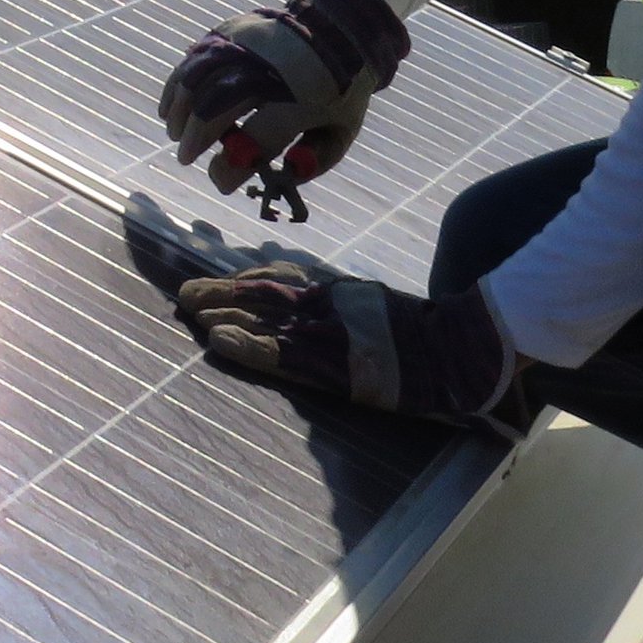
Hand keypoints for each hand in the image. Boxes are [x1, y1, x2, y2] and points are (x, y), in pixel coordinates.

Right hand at [157, 0, 410, 205]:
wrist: (339, 25)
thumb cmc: (339, 89)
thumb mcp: (341, 131)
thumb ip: (311, 161)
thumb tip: (272, 179)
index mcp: (303, 99)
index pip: (256, 139)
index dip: (233, 166)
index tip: (222, 181)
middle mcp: (270, 69)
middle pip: (217, 106)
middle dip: (196, 139)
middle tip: (187, 158)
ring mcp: (247, 44)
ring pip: (197, 79)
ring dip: (181, 112)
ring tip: (175, 134)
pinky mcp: (231, 30)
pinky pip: (194, 58)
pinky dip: (177, 84)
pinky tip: (169, 107)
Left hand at [175, 268, 520, 425]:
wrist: (457, 350)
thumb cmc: (422, 333)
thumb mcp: (375, 305)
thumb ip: (344, 302)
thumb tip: (320, 299)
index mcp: (336, 291)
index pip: (279, 277)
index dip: (243, 279)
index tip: (217, 283)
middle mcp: (325, 306)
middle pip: (261, 294)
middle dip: (220, 293)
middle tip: (185, 293)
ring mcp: (325, 334)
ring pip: (261, 318)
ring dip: (222, 314)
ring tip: (190, 310)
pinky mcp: (330, 365)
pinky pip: (278, 355)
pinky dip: (245, 346)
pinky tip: (218, 342)